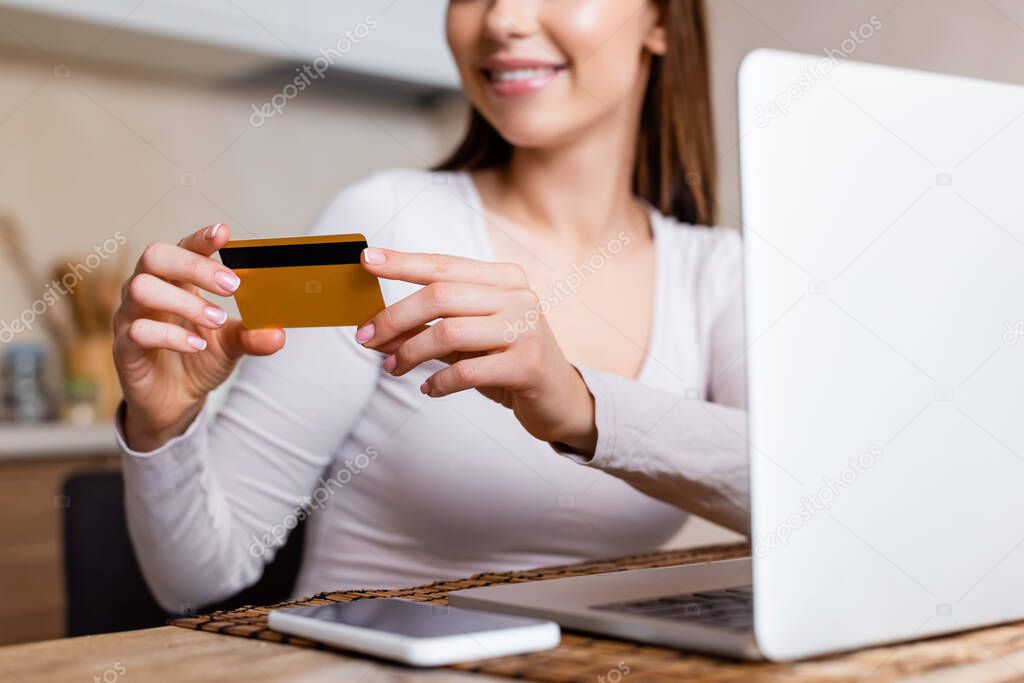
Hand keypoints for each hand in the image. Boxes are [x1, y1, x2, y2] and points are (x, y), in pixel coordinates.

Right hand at [113, 224, 284, 450]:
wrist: (175, 401)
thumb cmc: (198, 359)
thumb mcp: (231, 345)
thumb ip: (252, 336)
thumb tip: (279, 335)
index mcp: (175, 281)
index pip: (182, 248)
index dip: (199, 239)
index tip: (223, 234)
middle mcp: (149, 292)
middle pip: (156, 257)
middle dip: (195, 266)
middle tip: (233, 286)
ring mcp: (131, 317)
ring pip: (142, 289)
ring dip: (184, 302)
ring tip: (217, 319)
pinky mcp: (124, 348)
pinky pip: (138, 331)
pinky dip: (172, 336)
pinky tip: (197, 345)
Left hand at [357, 248, 597, 451]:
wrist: (560, 399)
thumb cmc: (507, 363)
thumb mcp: (468, 340)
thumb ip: (427, 329)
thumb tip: (376, 332)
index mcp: (504, 278)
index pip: (444, 264)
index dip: (403, 262)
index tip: (366, 260)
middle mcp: (517, 296)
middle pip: (440, 296)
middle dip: (394, 318)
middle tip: (365, 338)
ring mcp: (525, 329)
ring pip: (448, 332)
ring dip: (410, 352)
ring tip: (394, 367)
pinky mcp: (528, 365)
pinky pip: (467, 371)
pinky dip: (439, 382)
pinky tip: (429, 389)